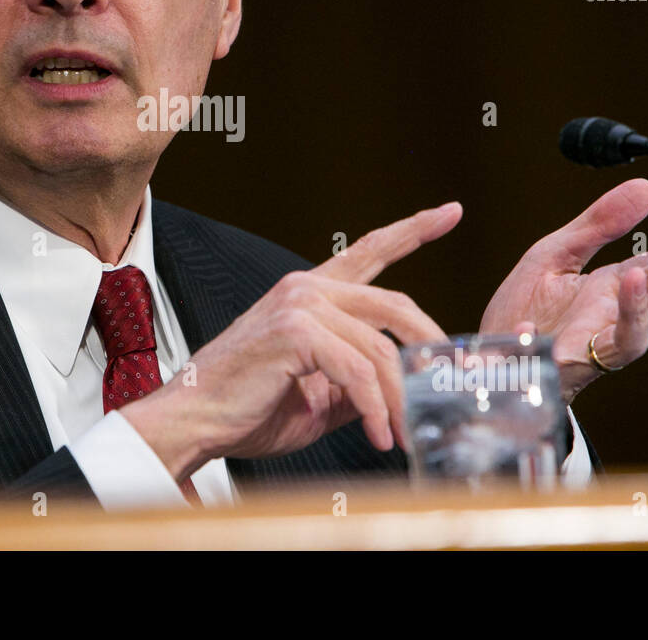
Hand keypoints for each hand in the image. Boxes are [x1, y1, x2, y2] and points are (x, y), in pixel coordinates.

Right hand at [123, 203, 462, 482]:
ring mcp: (300, 304)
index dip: (413, 230)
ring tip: (404, 434)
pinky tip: (378, 434)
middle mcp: (307, 288)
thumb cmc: (246, 410)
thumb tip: (402, 388)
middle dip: (431, 348)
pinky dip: (375, 407)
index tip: (449, 212)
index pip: (369, 251)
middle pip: (395, 305)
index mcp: (311, 294)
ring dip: (400, 399)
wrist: (195, 421)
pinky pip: (357, 369)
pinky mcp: (295, 330)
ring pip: (380, 348)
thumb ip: (357, 379)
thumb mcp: (318, 394)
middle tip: (451, 385)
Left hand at [479, 178, 647, 403]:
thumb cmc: (529, 307)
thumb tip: (647, 187)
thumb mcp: (557, 254)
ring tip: (634, 276)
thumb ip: (598, 225)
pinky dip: (561, 343)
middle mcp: (614, 320)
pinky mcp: (564, 368)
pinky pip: (574, 360)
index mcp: (615, 289)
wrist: (495, 353)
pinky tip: (539, 322)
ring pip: (634, 338)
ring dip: (638, 310)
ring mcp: (593, 347)